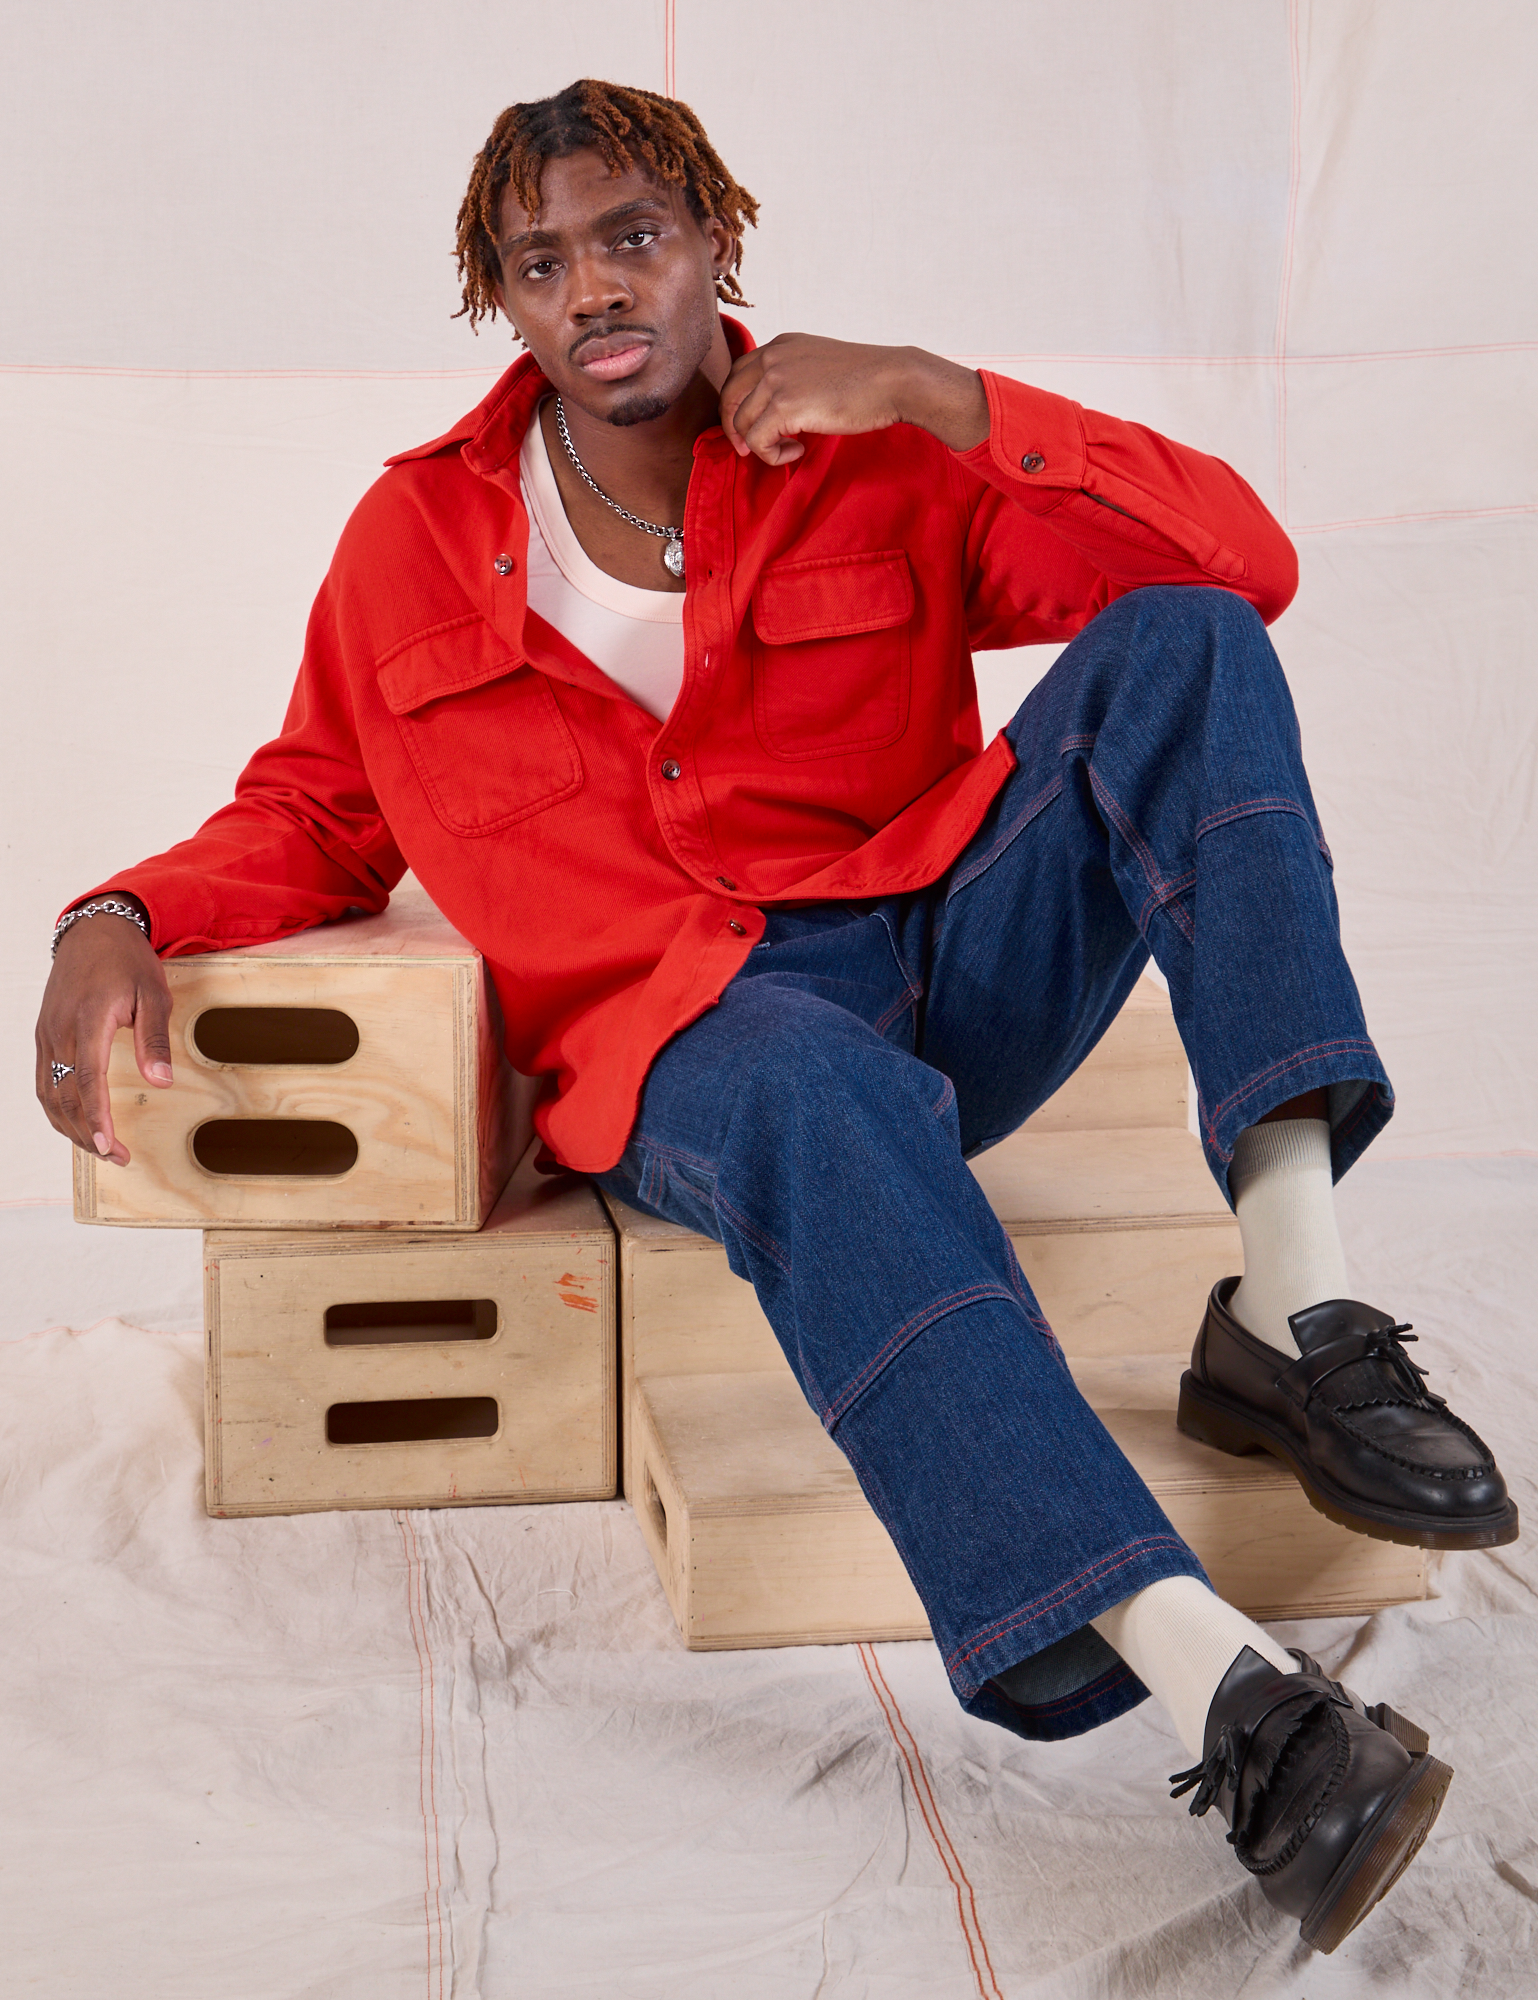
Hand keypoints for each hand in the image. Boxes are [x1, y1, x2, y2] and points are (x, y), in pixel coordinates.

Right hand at [35, 905, 172, 1165]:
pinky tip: (75, 1123)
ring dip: (71, 1126)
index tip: (110, 1148)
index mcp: (88, 1022)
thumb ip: (156, 1039)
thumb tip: (161, 1082)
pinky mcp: (44, 1035)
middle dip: (89, 1134)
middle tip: (117, 1157)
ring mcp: (47, 1034)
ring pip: (50, 1093)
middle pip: (66, 1096)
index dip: (97, 1120)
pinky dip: (56, 1108)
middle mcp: (60, 1032)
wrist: (94, 930)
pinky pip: (43, 1081)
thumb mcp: (155, 994)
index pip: (88, 1082)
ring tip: (100, 1148)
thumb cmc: (127, 961)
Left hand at [718, 334, 989, 464]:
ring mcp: (776, 380)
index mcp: (780, 345)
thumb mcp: (819, 366)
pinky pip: (757, 442)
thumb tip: (775, 412)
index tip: (749, 427)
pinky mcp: (784, 406)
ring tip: (790, 449)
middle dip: (734, 428)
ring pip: (741, 423)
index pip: (738, 374)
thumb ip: (793, 378)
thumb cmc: (867, 380)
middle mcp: (772, 357)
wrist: (894, 380)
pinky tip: (796, 452)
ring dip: (760, 445)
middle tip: (748, 449)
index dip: (737, 404)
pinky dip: (772, 456)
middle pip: (729, 397)